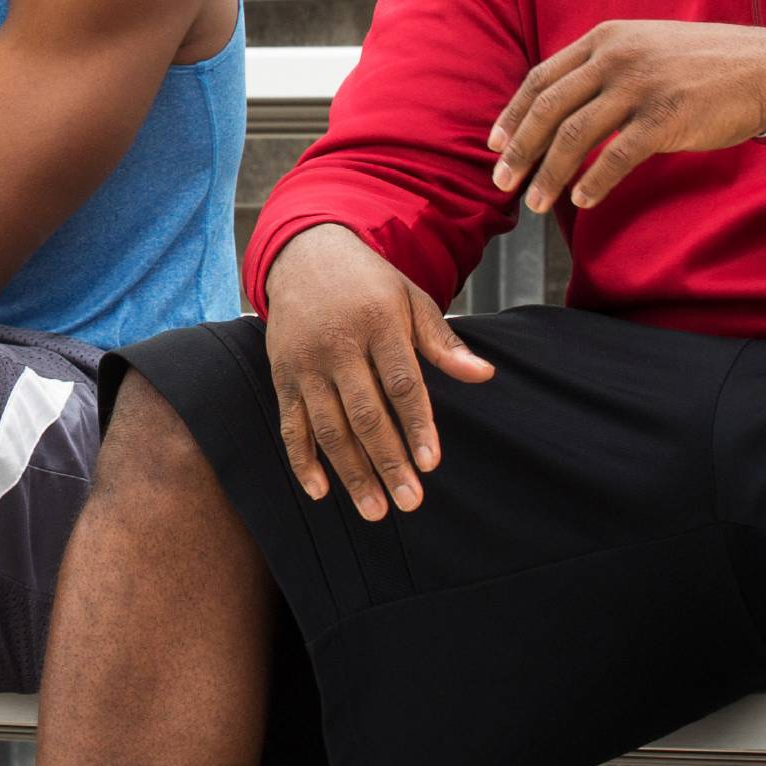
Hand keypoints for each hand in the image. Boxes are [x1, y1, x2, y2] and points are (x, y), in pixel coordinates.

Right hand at [262, 226, 494, 521]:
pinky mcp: (282, 375)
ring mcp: (305, 363)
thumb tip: (484, 375)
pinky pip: (291, 425)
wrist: (304, 254)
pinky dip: (302, 460)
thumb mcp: (410, 299)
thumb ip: (442, 341)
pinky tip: (321, 492)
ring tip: (375, 511)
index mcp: (377, 322)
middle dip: (388, 461)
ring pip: (328, 427)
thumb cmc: (368, 283)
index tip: (431, 463)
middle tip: (409, 502)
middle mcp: (337, 344)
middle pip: (365, 413)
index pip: (401, 382)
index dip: (417, 424)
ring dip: (351, 472)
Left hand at [488, 20, 765, 213]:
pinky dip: (593, 183)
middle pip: (549, 109)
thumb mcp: (643, 47)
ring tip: (534, 202)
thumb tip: (557, 104)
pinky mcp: (666, 118)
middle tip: (501, 182)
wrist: (765, 70)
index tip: (496, 144)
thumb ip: (601, 67)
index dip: (513, 115)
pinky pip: (616, 157)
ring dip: (549, 175)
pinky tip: (582, 201)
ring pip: (575, 137)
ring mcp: (640, 87)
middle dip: (519, 150)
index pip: (541, 79)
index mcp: (605, 39)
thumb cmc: (699, 66)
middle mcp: (616, 58)